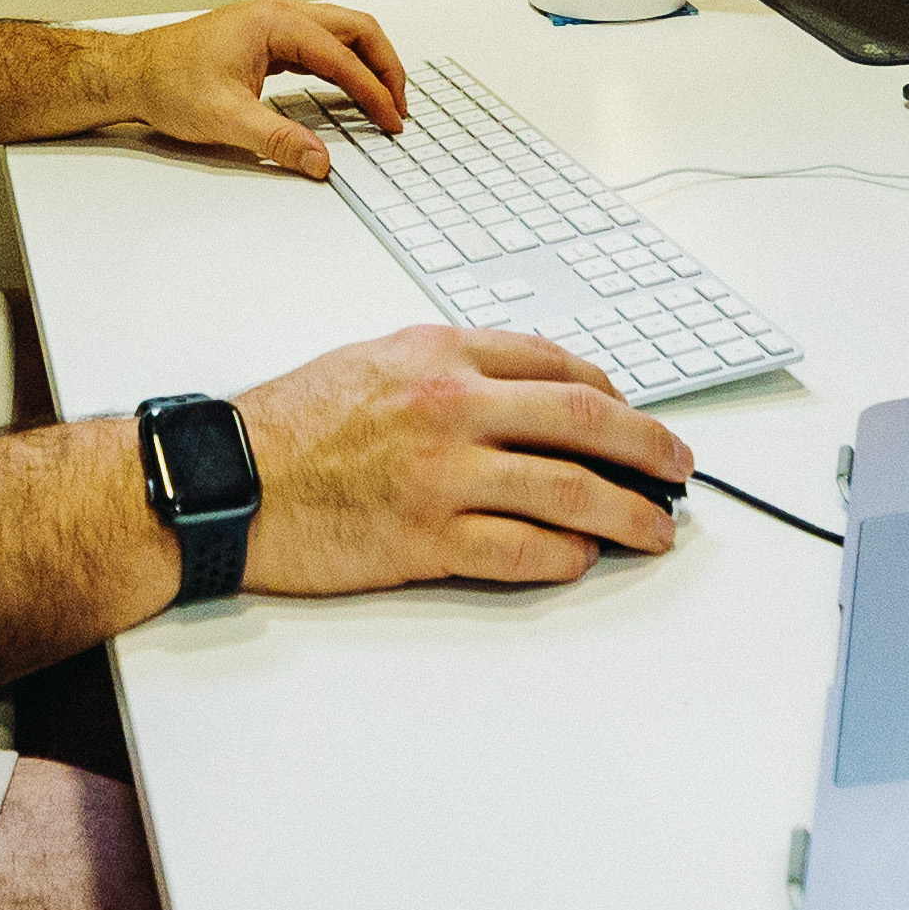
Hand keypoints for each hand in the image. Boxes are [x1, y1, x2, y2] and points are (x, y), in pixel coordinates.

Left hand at [90, 0, 405, 177]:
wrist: (132, 72)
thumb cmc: (168, 83)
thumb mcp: (225, 119)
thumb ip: (277, 140)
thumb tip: (319, 161)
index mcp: (274, 22)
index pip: (342, 56)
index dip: (373, 91)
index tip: (391, 121)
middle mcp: (280, 13)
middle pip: (355, 30)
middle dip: (385, 68)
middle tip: (400, 108)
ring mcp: (275, 22)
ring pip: (342, 34)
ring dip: (368, 64)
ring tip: (385, 102)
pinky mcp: (268, 37)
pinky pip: (322, 45)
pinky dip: (345, 66)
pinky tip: (351, 92)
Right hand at [233, 325, 688, 588]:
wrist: (229, 479)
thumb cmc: (296, 422)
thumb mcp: (377, 358)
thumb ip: (453, 365)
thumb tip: (532, 389)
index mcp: (439, 352)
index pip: (554, 363)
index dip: (612, 391)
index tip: (634, 416)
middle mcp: (450, 406)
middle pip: (583, 419)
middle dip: (647, 447)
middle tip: (678, 468)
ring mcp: (441, 475)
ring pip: (567, 490)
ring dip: (627, 513)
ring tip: (656, 529)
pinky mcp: (426, 540)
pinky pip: (521, 550)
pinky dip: (564, 556)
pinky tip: (583, 557)